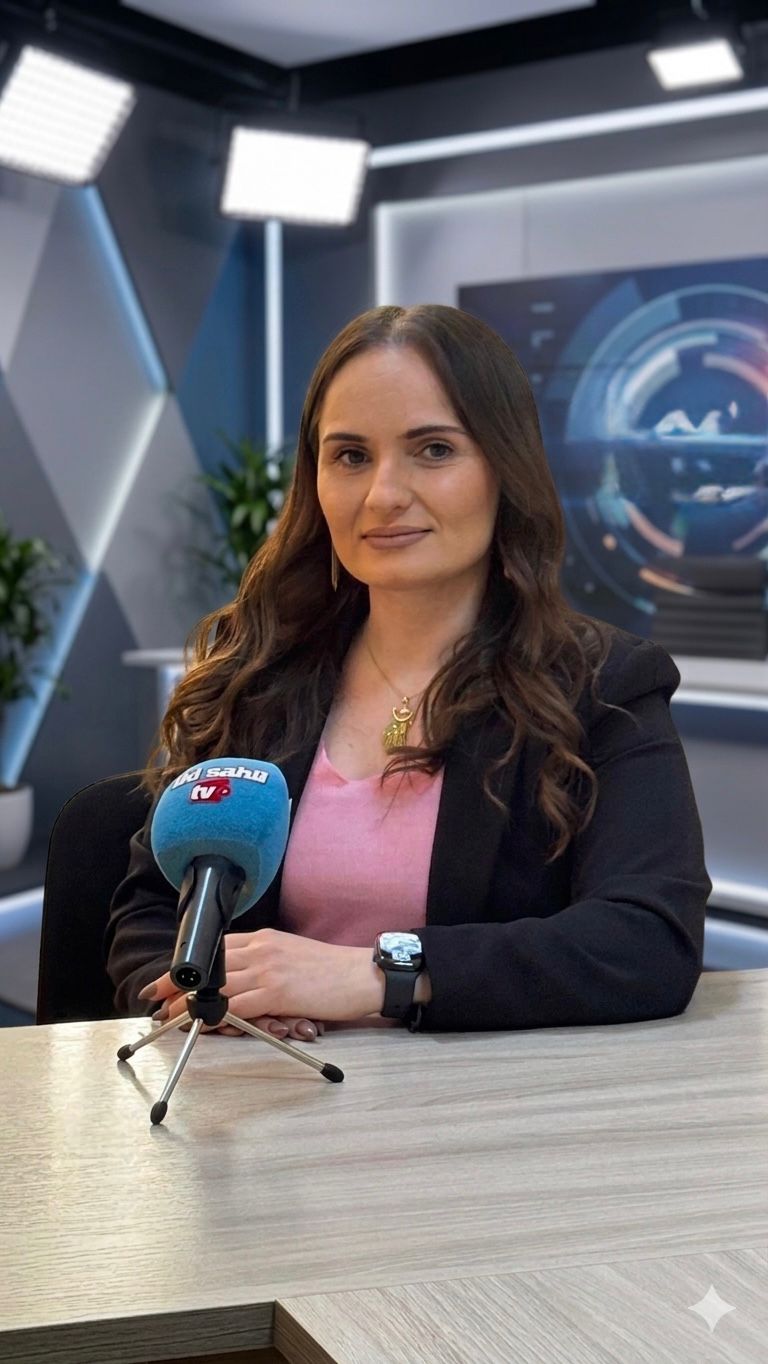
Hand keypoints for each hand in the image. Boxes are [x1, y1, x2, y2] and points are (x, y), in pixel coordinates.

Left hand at [139, 928, 384, 1025]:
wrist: (364, 974)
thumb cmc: (332, 971)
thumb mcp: (293, 956)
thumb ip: (266, 963)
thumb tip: (242, 982)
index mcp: (265, 939)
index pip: (216, 948)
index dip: (188, 964)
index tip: (167, 977)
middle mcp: (262, 950)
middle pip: (209, 965)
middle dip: (177, 982)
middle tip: (154, 996)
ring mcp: (268, 970)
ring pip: (217, 986)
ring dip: (188, 1003)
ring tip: (167, 1016)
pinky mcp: (278, 992)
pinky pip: (238, 1005)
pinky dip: (216, 1015)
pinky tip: (201, 1022)